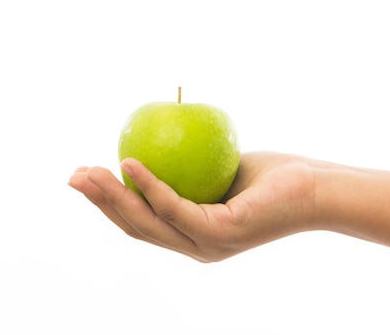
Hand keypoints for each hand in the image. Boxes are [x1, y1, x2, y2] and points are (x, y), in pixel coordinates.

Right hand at [68, 152, 319, 261]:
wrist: (316, 189)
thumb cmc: (272, 177)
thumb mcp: (218, 170)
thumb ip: (187, 169)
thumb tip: (155, 143)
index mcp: (191, 235)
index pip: (140, 224)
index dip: (108, 204)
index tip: (85, 177)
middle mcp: (195, 248)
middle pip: (136, 227)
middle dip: (100, 202)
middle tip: (73, 176)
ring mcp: (207, 246)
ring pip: (148, 222)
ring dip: (114, 196)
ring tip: (89, 171)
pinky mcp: (221, 234)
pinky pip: (176, 208)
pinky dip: (149, 185)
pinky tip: (129, 162)